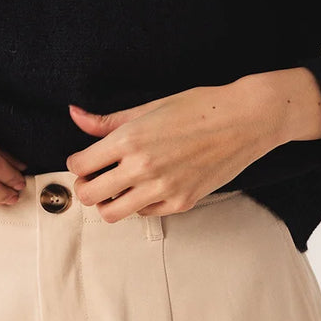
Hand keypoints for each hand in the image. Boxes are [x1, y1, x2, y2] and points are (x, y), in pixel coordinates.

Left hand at [65, 76, 290, 221]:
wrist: (245, 119)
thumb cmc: (201, 107)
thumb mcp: (150, 106)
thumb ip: (109, 120)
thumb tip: (75, 114)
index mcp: (130, 139)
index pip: (80, 165)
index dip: (77, 164)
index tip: (84, 161)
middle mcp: (143, 167)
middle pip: (89, 195)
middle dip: (85, 187)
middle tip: (94, 178)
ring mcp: (163, 189)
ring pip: (112, 213)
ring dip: (107, 202)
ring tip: (116, 187)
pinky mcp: (181, 203)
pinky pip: (144, 213)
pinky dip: (138, 204)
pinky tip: (146, 187)